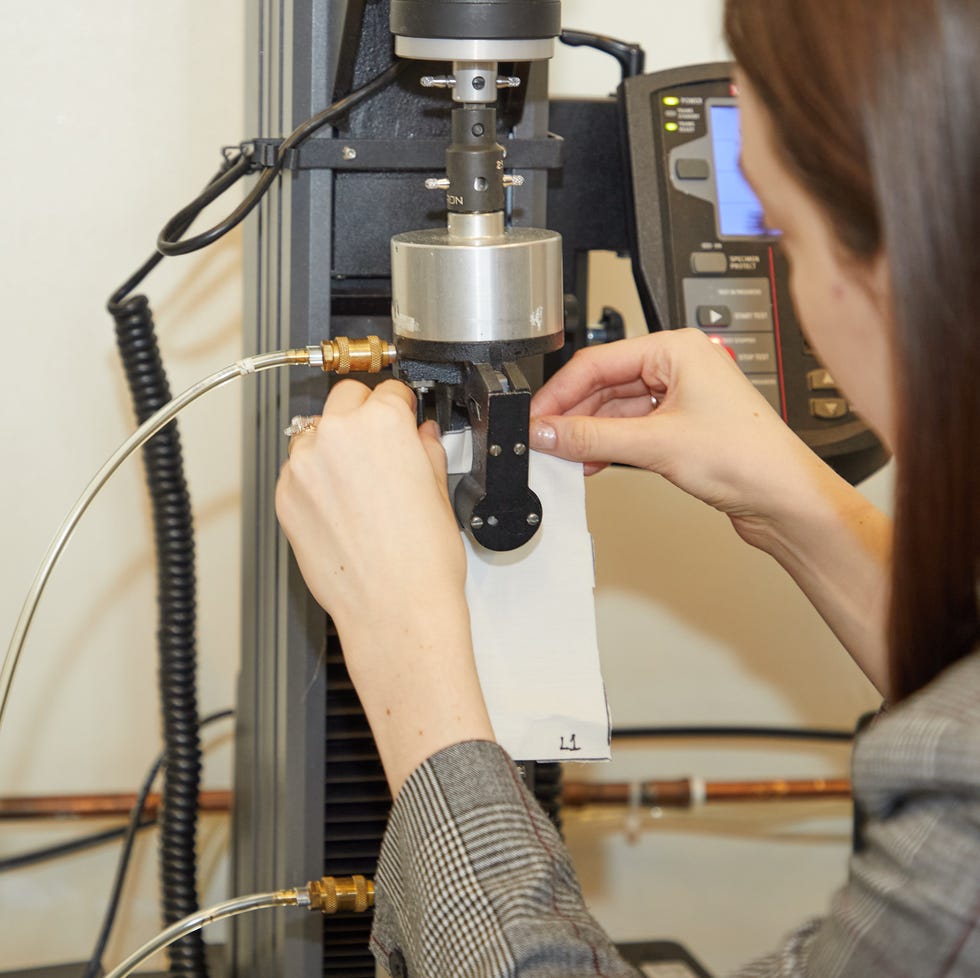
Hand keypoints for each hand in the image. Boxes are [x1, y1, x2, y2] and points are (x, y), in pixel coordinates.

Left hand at [275, 379, 493, 794]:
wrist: (395, 610)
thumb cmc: (423, 561)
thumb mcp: (439, 492)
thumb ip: (425, 450)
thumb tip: (421, 437)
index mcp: (383, 424)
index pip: (388, 391)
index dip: (400, 407)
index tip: (403, 419)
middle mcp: (336, 436)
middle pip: (344, 399)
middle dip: (363, 415)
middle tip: (380, 446)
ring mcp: (303, 467)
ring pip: (315, 434)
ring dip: (333, 446)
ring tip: (359, 485)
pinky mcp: (285, 498)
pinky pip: (298, 471)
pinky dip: (315, 480)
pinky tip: (341, 509)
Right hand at [530, 330, 892, 691]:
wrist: (785, 499)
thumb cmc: (749, 457)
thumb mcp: (656, 444)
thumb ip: (592, 437)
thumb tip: (547, 431)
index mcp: (676, 348)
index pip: (599, 361)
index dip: (561, 392)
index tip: (536, 417)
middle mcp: (678, 367)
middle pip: (605, 384)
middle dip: (573, 414)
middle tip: (544, 439)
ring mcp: (680, 398)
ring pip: (615, 409)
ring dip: (589, 433)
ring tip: (564, 455)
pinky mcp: (680, 428)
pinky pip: (630, 429)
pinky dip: (609, 445)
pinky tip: (592, 461)